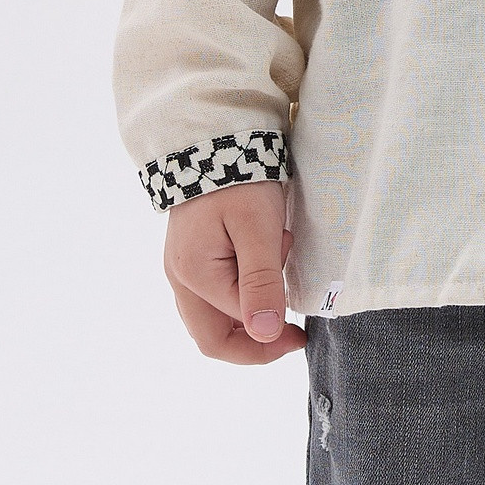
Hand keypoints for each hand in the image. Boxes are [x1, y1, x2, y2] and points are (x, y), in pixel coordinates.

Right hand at [164, 182, 304, 363]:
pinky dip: (242, 295)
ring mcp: (182, 271)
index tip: (305, 326)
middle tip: (292, 334)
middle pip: (212, 339)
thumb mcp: (258, 230)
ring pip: (213, 320)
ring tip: (278, 278)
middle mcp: (180, 279)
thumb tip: (266, 334)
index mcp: (194, 276)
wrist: (216, 139)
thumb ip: (261, 283)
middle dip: (255, 344)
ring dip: (250, 316)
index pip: (239, 326)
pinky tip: (264, 264)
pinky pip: (214, 297)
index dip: (274, 333)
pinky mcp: (191, 259)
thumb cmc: (240, 182)